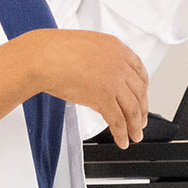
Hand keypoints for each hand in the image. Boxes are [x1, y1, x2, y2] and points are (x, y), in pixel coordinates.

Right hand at [22, 29, 148, 148]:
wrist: (44, 57)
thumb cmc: (56, 50)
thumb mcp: (88, 46)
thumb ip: (102, 58)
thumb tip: (103, 74)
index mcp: (117, 48)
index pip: (140, 72)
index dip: (143, 90)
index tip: (142, 98)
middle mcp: (120, 64)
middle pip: (140, 92)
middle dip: (142, 110)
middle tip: (141, 121)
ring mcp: (114, 82)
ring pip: (133, 109)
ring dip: (135, 126)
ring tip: (134, 135)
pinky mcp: (104, 98)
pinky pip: (118, 121)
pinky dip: (122, 134)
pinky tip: (122, 140)